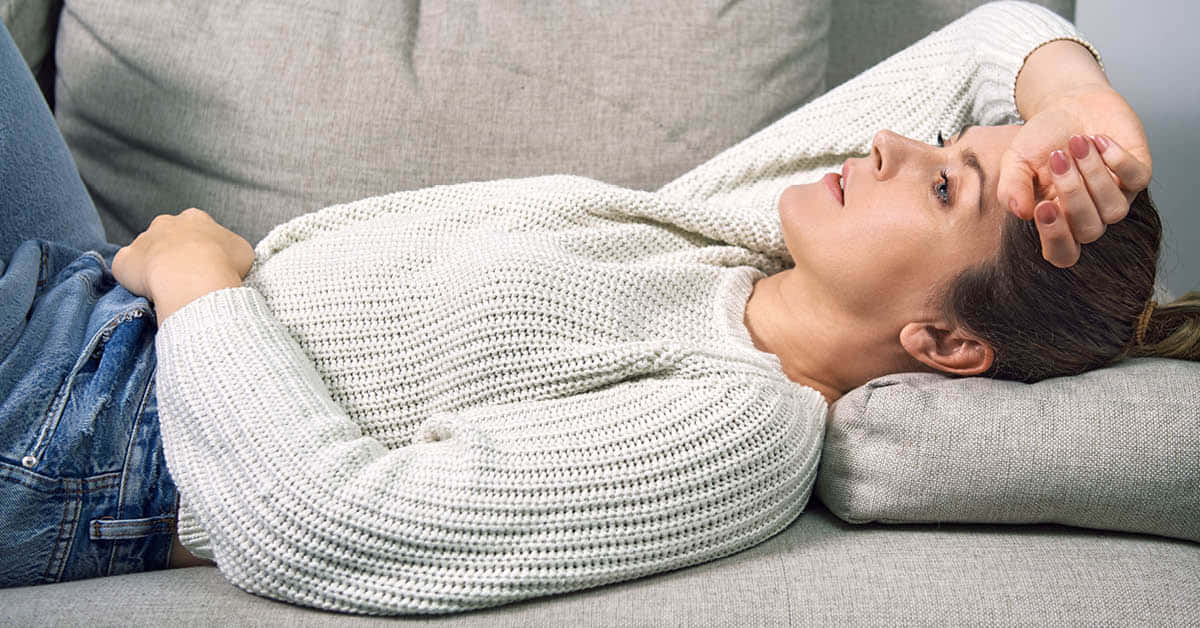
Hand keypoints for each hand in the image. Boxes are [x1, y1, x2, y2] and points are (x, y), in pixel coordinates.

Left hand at [113, 208, 253, 320]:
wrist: (195, 277)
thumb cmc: (223, 264)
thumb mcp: (243, 252)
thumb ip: (231, 249)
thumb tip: (229, 257)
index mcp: (195, 218)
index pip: (195, 226)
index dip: (200, 245)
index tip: (206, 262)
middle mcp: (166, 223)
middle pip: (167, 234)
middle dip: (173, 252)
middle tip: (186, 275)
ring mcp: (142, 240)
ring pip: (145, 252)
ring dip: (152, 266)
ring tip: (168, 288)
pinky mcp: (124, 260)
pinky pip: (126, 269)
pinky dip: (133, 279)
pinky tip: (147, 291)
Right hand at [1000, 41, 1152, 267]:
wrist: (1068, 103)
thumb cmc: (1041, 138)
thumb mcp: (1015, 161)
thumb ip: (1011, 187)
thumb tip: (1020, 212)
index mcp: (1058, 220)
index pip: (1063, 253)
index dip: (1056, 239)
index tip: (1043, 207)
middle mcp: (1090, 214)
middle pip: (1090, 231)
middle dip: (1073, 194)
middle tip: (1057, 158)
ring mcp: (1117, 195)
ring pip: (1115, 209)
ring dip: (1094, 175)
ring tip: (1077, 142)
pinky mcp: (1138, 172)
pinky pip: (1137, 179)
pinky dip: (1117, 160)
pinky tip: (1099, 140)